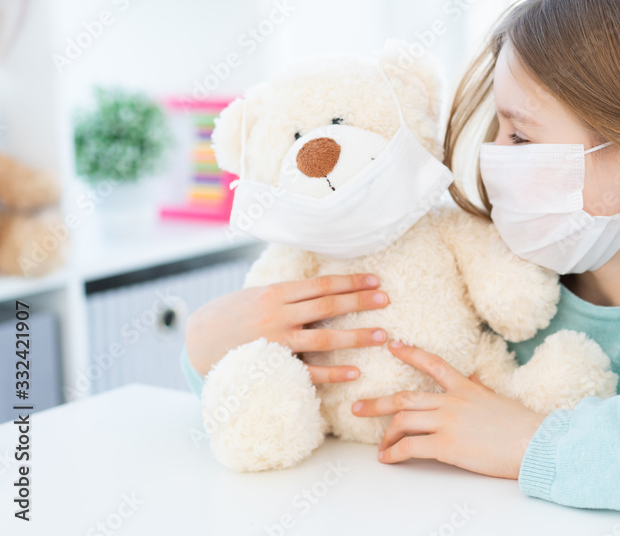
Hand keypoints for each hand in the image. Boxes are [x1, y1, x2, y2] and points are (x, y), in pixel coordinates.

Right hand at [184, 273, 390, 383]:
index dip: (350, 282)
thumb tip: (327, 286)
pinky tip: (355, 372)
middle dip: (360, 302)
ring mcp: (276, 341)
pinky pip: (308, 370)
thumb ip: (290, 293)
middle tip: (386, 300)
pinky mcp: (273, 366)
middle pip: (327, 306)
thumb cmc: (234, 314)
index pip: (321, 285)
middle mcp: (277, 314)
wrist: (198, 340)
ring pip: (324, 337)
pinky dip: (333, 372)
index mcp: (276, 293)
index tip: (375, 281)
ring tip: (382, 335)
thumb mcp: (259, 293)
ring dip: (356, 336)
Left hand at [351, 340, 547, 479]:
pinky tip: (388, 459)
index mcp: (465, 388)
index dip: (411, 353)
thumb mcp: (497, 398)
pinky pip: (410, 447)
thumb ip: (479, 388)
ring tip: (379, 446)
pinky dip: (394, 453)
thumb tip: (473, 378)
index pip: (433, 364)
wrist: (532, 442)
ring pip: (403, 420)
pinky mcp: (446, 445)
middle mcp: (451, 401)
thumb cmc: (520, 424)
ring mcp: (447, 422)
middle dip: (378, 403)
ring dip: (386, 434)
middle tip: (358, 406)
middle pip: (405, 397)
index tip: (393, 345)